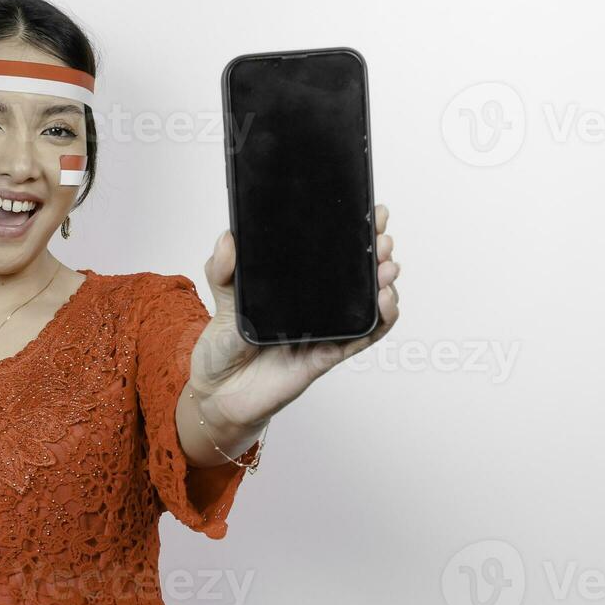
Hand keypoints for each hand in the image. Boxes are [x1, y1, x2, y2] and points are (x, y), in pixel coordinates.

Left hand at [192, 204, 400, 428]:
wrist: (218, 392)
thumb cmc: (223, 347)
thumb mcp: (221, 298)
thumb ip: (222, 268)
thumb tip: (229, 237)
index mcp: (294, 287)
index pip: (331, 255)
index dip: (355, 234)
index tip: (372, 213)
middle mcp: (315, 306)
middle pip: (357, 275)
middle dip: (376, 252)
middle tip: (381, 237)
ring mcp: (324, 330)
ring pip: (367, 304)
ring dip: (384, 283)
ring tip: (387, 265)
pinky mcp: (326, 355)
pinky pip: (362, 338)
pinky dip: (380, 321)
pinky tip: (386, 301)